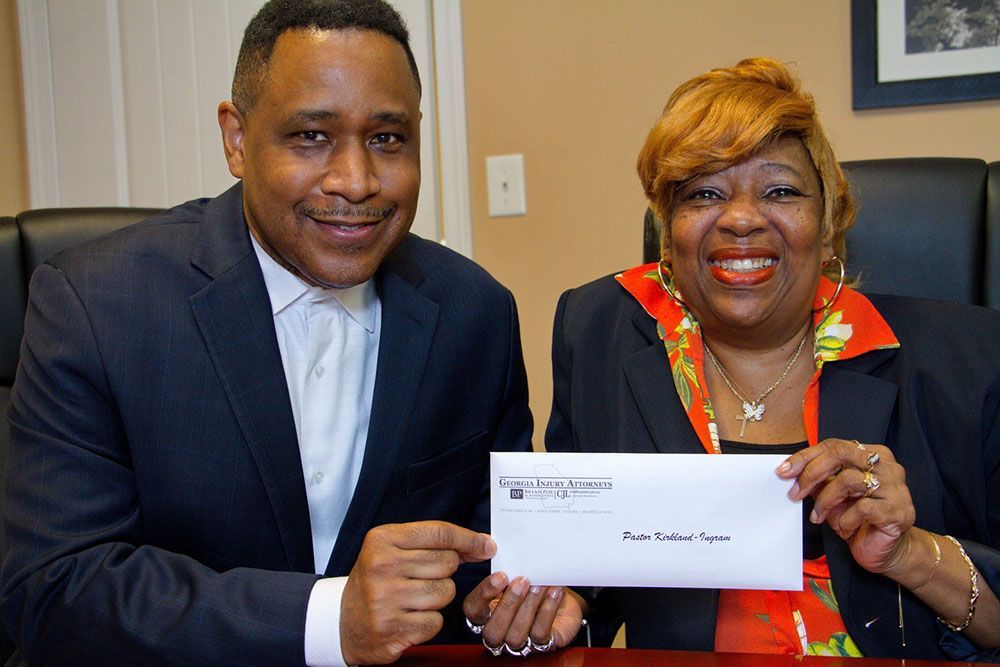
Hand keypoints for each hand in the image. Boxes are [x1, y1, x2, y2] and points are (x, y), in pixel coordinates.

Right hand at [340, 521, 495, 663]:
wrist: (344, 621)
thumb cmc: (377, 581)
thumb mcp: (394, 549)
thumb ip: (434, 543)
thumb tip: (482, 545)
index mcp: (383, 539)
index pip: (439, 533)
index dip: (469, 540)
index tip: (487, 546)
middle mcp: (382, 566)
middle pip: (447, 563)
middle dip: (445, 572)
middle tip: (423, 577)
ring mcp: (385, 598)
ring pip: (445, 592)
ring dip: (438, 598)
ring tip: (415, 599)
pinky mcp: (391, 628)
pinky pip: (436, 621)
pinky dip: (430, 622)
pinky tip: (411, 617)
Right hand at [462, 574, 582, 654]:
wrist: (562, 597)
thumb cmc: (535, 583)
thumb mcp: (519, 576)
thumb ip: (509, 573)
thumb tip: (511, 558)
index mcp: (486, 614)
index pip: (473, 610)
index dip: (483, 595)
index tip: (501, 576)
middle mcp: (500, 633)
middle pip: (492, 632)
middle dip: (507, 605)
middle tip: (522, 581)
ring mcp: (520, 644)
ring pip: (516, 636)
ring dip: (529, 607)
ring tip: (540, 585)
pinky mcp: (543, 646)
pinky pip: (540, 634)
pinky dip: (547, 611)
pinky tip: (554, 592)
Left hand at [777, 438, 915, 573]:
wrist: (886, 550)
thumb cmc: (858, 519)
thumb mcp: (833, 496)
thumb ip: (818, 480)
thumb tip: (790, 471)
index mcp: (872, 454)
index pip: (833, 445)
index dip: (805, 457)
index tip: (784, 471)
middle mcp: (887, 466)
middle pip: (840, 454)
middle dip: (811, 473)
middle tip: (795, 493)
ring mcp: (895, 487)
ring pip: (848, 480)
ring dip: (825, 500)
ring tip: (818, 516)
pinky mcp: (898, 511)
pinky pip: (862, 508)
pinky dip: (846, 519)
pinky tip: (844, 527)